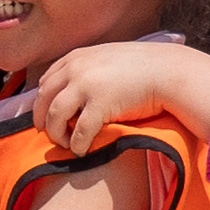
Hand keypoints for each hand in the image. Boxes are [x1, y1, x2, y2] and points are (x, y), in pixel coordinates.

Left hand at [31, 39, 209, 154]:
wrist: (169, 72)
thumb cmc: (143, 67)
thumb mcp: (108, 58)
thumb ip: (89, 68)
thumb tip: (76, 87)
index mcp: (77, 58)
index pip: (47, 80)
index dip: (42, 99)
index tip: (44, 113)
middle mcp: (76, 69)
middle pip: (44, 98)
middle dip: (41, 119)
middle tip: (46, 133)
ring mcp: (86, 86)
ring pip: (55, 116)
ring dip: (56, 134)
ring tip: (65, 143)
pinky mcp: (100, 106)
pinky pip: (79, 132)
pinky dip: (76, 145)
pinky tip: (81, 151)